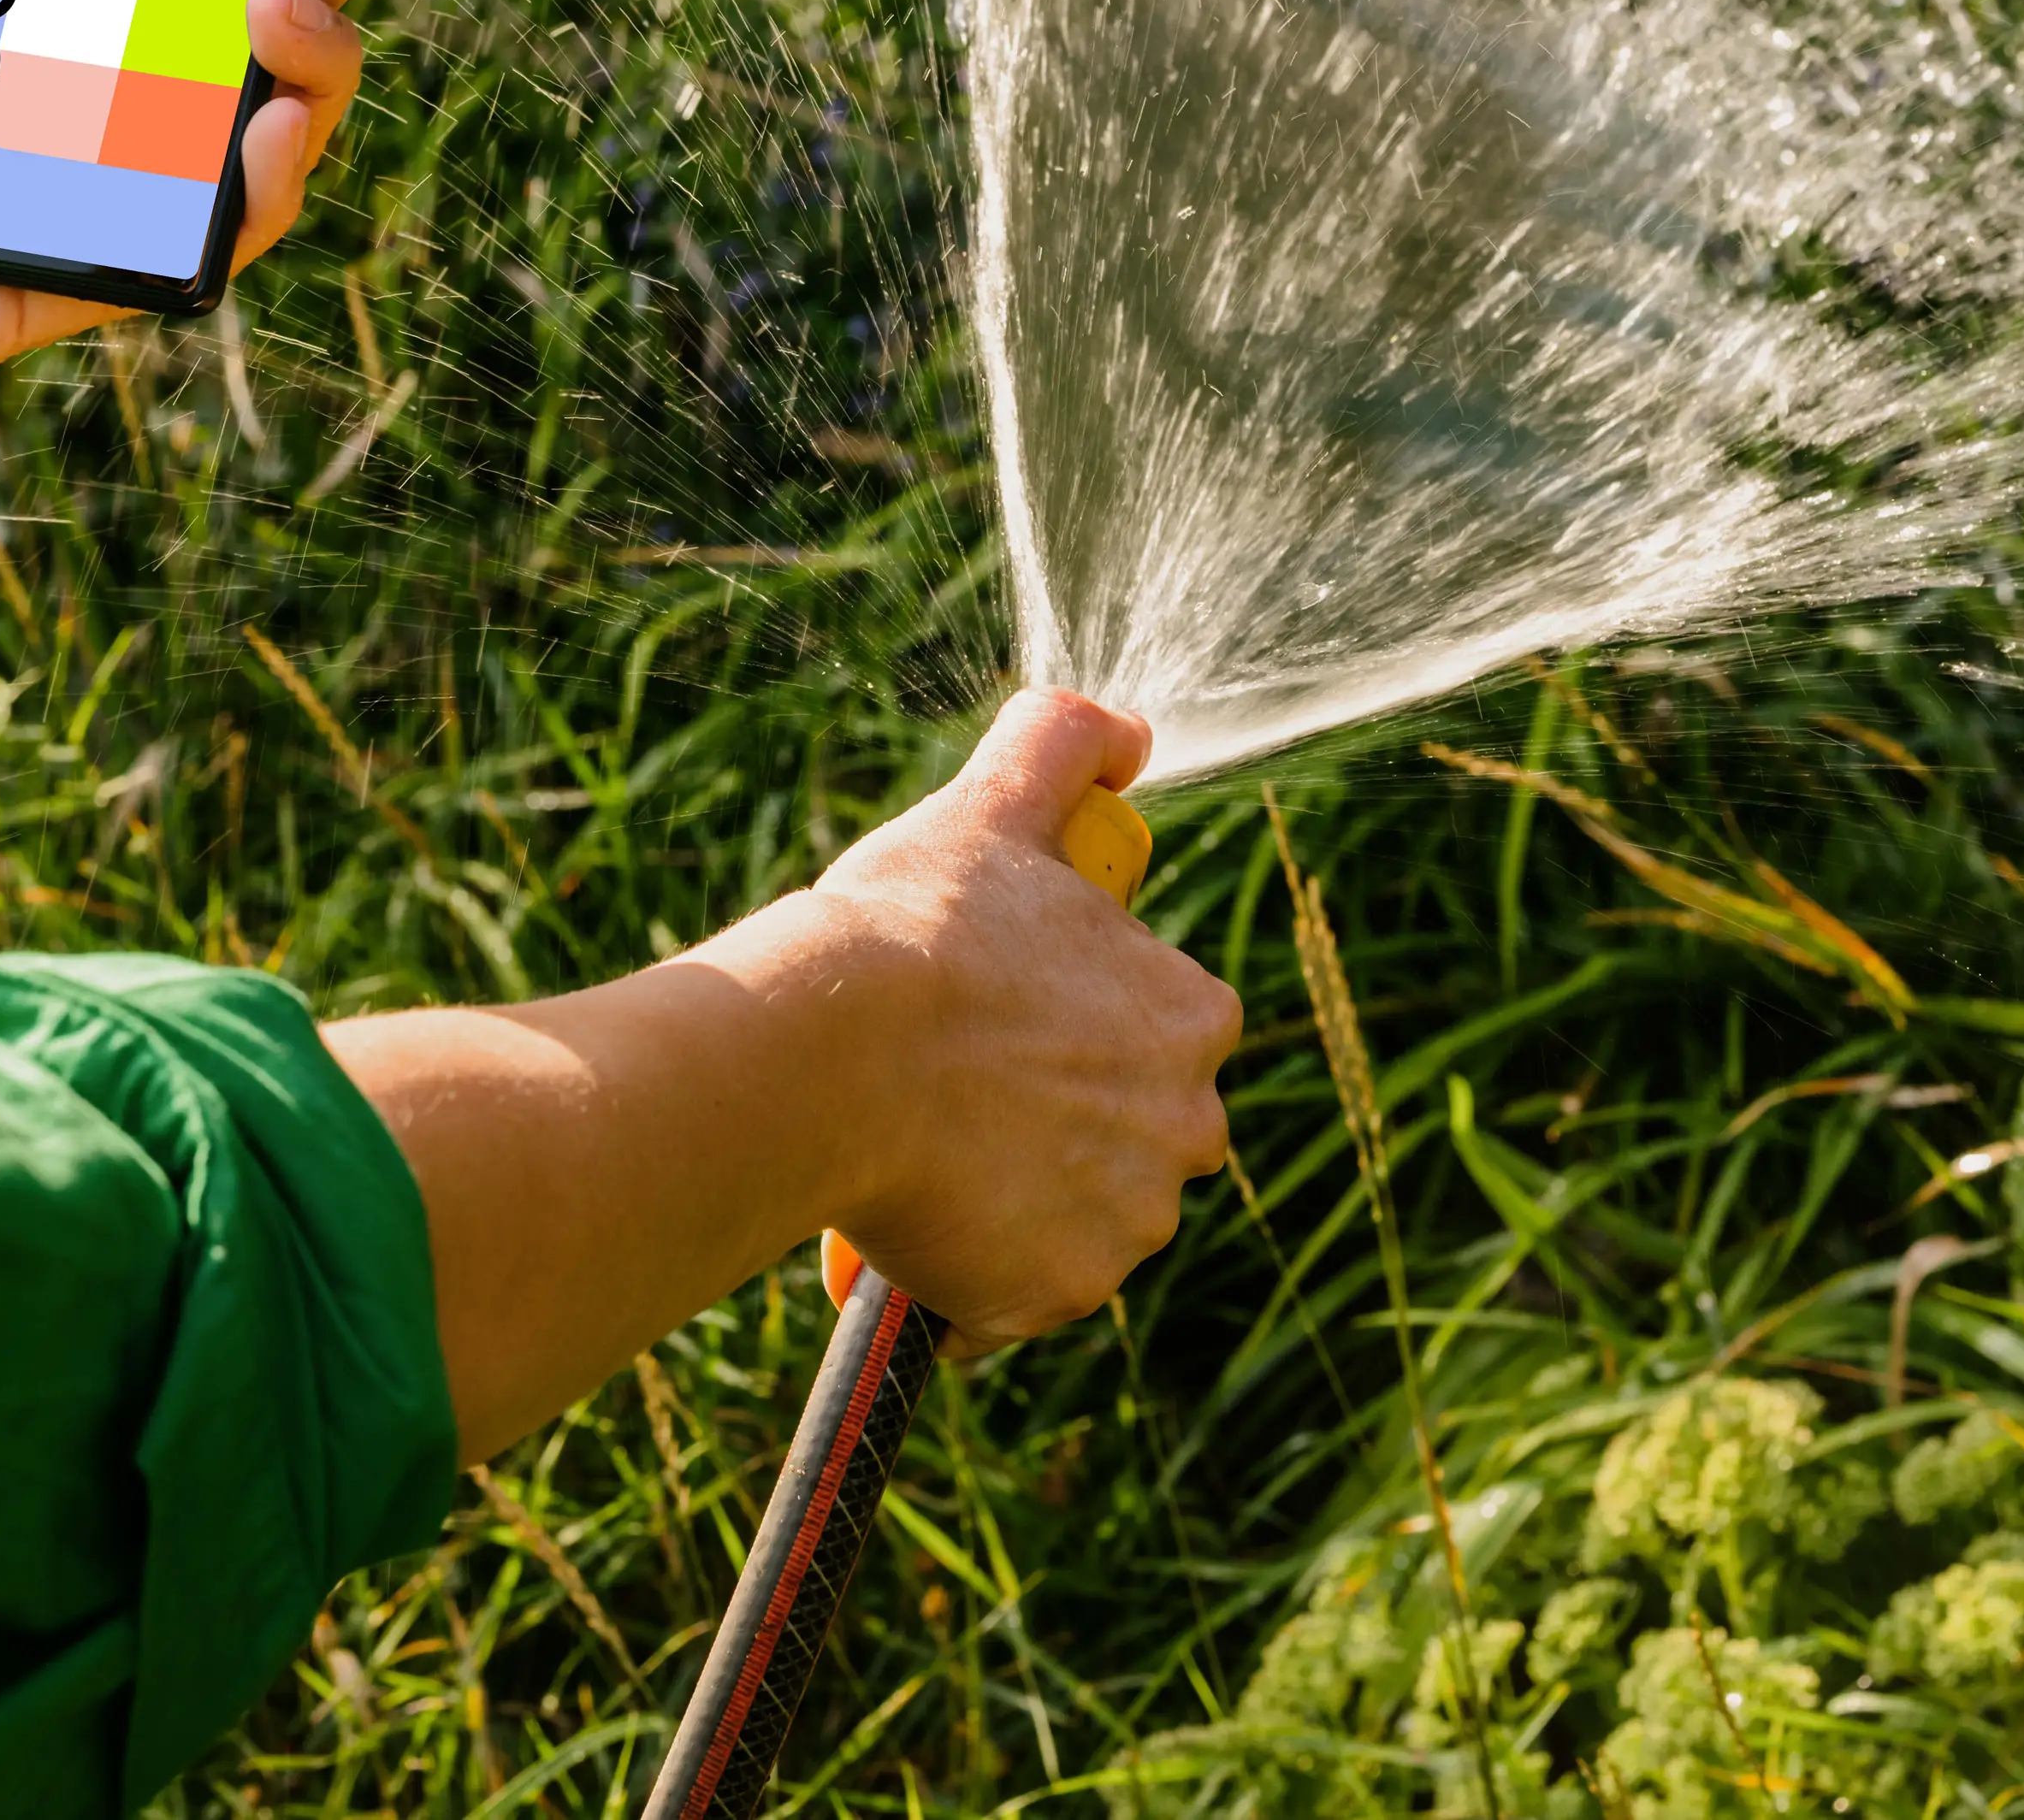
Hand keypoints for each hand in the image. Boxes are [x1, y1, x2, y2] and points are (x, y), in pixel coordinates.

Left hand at [0, 0, 376, 653]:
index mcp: (36, 20)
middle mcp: (90, 102)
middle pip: (262, 25)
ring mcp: (98, 191)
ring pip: (270, 128)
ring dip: (315, 57)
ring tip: (272, 2)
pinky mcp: (85, 280)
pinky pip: (208, 242)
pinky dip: (258, 187)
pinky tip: (263, 131)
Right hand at [798, 691, 1238, 1352]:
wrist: (832, 1057)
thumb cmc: (915, 931)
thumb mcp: (993, 809)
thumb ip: (1067, 747)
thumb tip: (1127, 728)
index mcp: (1192, 1017)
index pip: (1154, 1031)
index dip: (1068, 1023)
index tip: (995, 1013)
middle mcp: (1189, 1128)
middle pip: (1121, 1130)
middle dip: (1049, 1117)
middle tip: (949, 1082)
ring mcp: (1127, 1223)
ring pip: (1073, 1212)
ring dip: (1013, 1192)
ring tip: (919, 1144)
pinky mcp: (1060, 1295)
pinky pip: (1021, 1293)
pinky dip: (974, 1271)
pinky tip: (912, 1214)